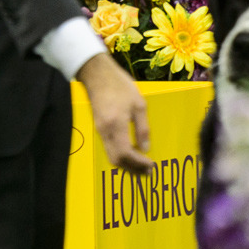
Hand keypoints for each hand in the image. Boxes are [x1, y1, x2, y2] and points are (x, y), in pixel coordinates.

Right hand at [78, 56, 153, 172]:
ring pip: (111, 156)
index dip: (138, 164)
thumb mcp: (139, 105)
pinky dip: (121, 155)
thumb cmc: (121, 87)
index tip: (151, 166)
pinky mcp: (99, 128)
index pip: (125, 154)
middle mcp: (105, 132)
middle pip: (116, 160)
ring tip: (142, 167)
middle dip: (132, 169)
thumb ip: (142, 128)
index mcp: (115, 126)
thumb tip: (146, 149)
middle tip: (148, 172)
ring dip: (127, 164)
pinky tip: (132, 154)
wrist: (97, 76)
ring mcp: (100, 131)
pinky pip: (109, 148)